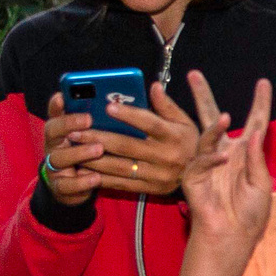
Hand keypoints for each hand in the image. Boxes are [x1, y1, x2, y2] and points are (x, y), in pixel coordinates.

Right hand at [39, 94, 102, 206]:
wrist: (76, 187)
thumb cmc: (91, 153)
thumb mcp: (96, 135)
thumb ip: (102, 120)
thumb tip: (121, 102)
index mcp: (62, 129)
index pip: (55, 112)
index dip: (57, 104)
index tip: (64, 95)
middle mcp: (55, 145)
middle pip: (53, 131)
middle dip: (69, 123)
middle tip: (88, 119)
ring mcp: (54, 166)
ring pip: (59, 157)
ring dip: (79, 152)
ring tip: (98, 149)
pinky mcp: (61, 187)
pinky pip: (67, 185)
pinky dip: (82, 181)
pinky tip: (96, 177)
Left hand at [82, 80, 203, 196]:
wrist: (201, 176)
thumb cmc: (190, 143)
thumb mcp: (185, 121)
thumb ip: (167, 105)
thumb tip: (153, 87)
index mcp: (175, 136)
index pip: (149, 123)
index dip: (129, 115)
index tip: (108, 106)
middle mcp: (166, 157)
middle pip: (127, 145)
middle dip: (98, 137)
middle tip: (75, 131)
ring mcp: (157, 175)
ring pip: (120, 166)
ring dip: (93, 158)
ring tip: (74, 149)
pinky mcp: (150, 189)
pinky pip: (122, 183)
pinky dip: (101, 177)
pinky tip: (84, 170)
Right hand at [180, 73, 274, 248]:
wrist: (233, 235)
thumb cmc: (250, 213)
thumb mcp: (261, 185)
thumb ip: (257, 159)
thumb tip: (255, 133)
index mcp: (245, 153)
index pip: (254, 122)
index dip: (259, 103)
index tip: (263, 82)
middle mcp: (224, 152)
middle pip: (212, 117)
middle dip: (202, 95)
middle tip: (192, 74)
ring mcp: (207, 163)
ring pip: (206, 136)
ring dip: (214, 127)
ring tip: (223, 118)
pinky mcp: (193, 176)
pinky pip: (201, 161)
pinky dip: (212, 158)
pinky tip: (222, 157)